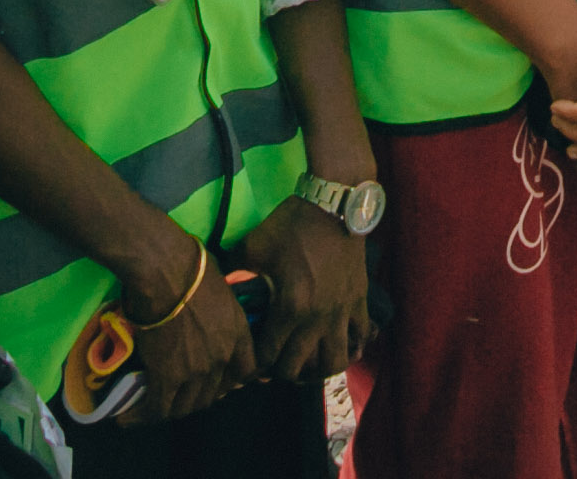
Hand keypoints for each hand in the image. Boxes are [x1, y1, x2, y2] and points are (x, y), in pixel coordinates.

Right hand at [113, 228, 255, 424]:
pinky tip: (127, 418)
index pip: (246, 372)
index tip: (218, 380)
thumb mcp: (222, 286)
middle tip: (178, 393)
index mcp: (239, 332)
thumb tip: (210, 311)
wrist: (166, 269)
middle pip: (213, 394)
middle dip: (196, 397)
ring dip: (169, 409)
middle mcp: (223, 356)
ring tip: (153, 407)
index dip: (231, 380)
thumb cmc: (191, 265)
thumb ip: (222, 308)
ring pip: (186, 406)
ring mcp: (197, 370)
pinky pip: (157, 409)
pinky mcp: (168, 377)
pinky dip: (141, 416)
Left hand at [235, 194, 368, 384]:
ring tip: (307, 360)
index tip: (250, 361)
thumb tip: (216, 287)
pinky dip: (349, 349)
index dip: (255, 366)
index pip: (268, 357)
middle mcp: (317, 318)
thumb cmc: (291, 225)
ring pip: (333, 362)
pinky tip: (337, 344)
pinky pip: (360, 339)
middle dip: (281, 370)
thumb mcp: (254, 247)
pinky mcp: (359, 301)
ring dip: (316, 368)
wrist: (335, 204)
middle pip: (298, 369)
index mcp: (289, 307)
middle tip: (274, 361)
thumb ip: (234, 272)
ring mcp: (342, 312)